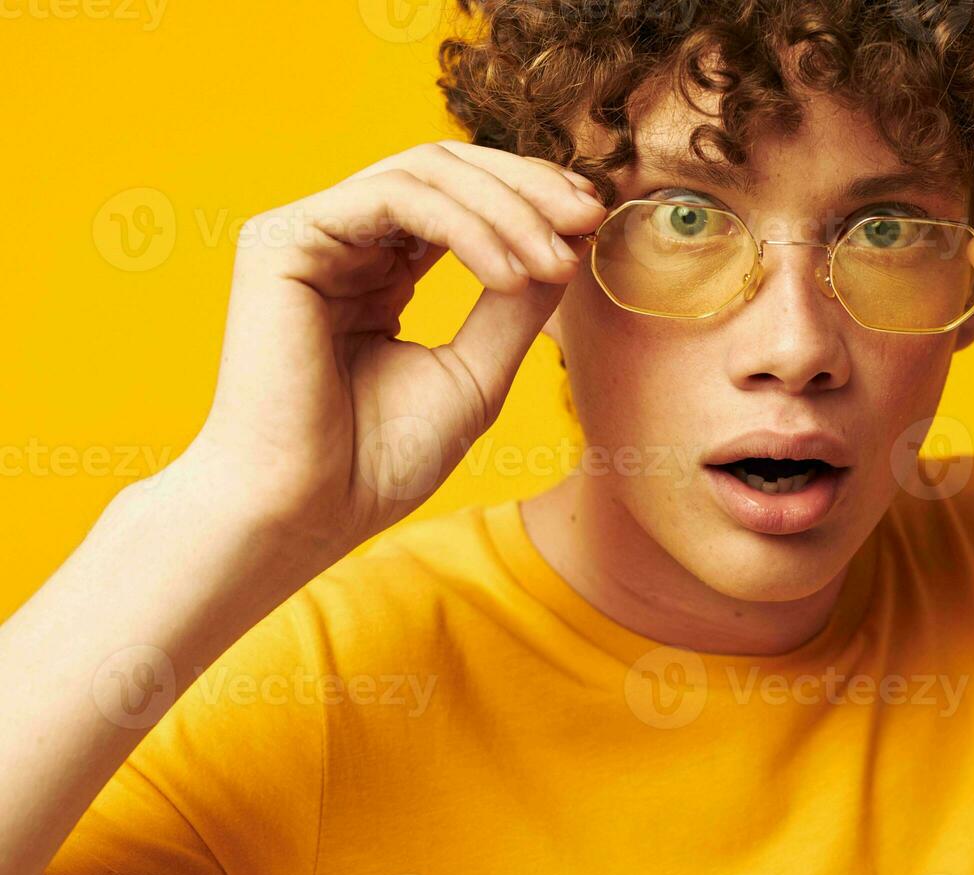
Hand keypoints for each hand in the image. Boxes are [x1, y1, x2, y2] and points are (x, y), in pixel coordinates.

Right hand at [181, 141, 605, 555]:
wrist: (306, 512)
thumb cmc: (378, 461)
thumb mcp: (476, 372)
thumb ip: (517, 303)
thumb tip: (571, 238)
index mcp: (377, 271)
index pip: (459, 201)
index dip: (529, 199)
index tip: (593, 223)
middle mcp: (341, 243)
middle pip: (445, 168)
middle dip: (527, 187)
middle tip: (588, 216)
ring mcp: (309, 234)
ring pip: (425, 171)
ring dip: (507, 208)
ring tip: (557, 260)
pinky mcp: (285, 238)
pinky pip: (396, 196)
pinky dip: (466, 227)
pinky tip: (509, 275)